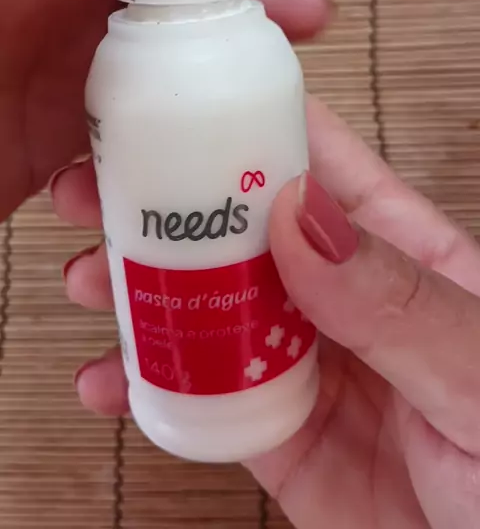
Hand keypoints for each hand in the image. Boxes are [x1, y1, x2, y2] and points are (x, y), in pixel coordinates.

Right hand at [56, 98, 479, 528]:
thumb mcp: (474, 365)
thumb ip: (391, 296)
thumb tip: (298, 211)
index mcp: (400, 252)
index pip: (317, 165)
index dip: (247, 124)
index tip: (174, 105)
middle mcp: (344, 298)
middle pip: (242, 230)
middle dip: (166, 204)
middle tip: (98, 188)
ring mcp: (308, 365)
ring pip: (210, 307)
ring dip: (145, 287)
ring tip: (92, 277)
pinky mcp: (282, 436)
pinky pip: (204, 400)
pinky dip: (150, 386)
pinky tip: (111, 380)